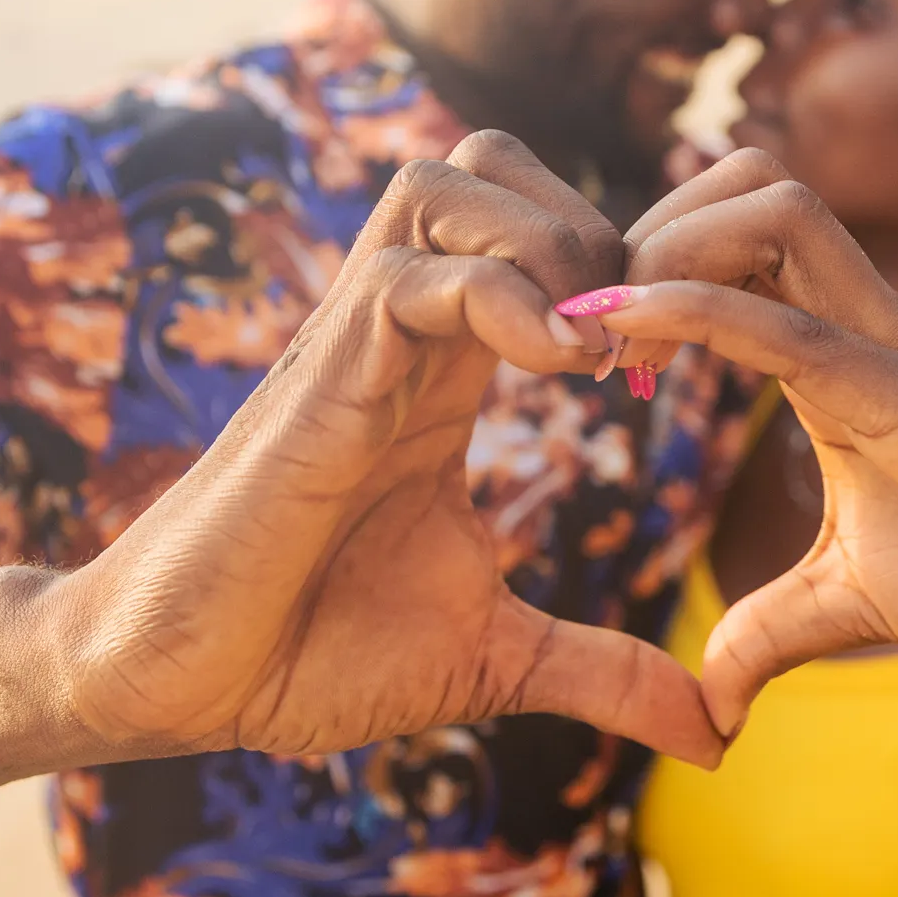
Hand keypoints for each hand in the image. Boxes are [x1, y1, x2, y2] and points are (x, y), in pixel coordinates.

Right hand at [0, 131, 721, 766]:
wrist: (182, 685)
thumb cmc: (309, 657)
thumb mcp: (496, 660)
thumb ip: (604, 672)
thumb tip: (714, 733)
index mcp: (443, 374)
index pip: (533, 230)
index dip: (618, 265)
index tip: (661, 366)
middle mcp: (401, 334)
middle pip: (491, 163)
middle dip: (592, 220)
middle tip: (634, 340)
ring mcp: (357, 342)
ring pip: (451, 178)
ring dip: (548, 239)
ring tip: (588, 352)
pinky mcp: (321, 376)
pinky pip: (414, 270)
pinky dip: (501, 295)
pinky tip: (552, 369)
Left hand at [593, 152, 897, 735]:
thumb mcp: (854, 602)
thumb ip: (772, 634)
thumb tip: (709, 710)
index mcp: (843, 352)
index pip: (740, 240)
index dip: (652, 266)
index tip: (592, 355)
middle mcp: (866, 323)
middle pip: (751, 183)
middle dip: (651, 223)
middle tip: (589, 326)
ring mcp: (895, 348)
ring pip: (775, 206)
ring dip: (670, 245)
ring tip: (607, 336)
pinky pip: (792, 323)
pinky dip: (697, 310)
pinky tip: (620, 333)